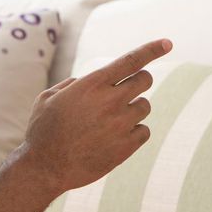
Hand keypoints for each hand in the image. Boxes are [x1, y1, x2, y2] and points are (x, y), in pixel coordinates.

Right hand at [22, 38, 172, 192]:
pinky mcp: (126, 146)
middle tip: (125, 91)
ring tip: (110, 122)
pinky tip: (114, 138)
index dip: (152, 49)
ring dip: (133, 109)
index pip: (131, 60)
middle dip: (138, 82)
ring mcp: (120, 124)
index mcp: (92, 84)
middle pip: (144, 80)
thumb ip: (74, 83)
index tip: (168, 43)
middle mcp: (110, 100)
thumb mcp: (49, 97)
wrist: (45, 168)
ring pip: (144, 106)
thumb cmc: (43, 130)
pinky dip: (134, 132)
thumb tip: (89, 80)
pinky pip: (144, 130)